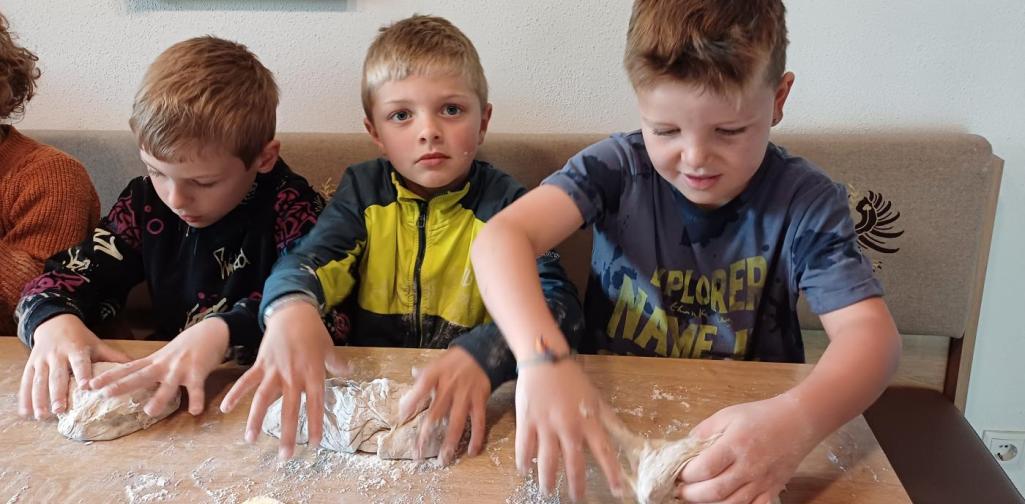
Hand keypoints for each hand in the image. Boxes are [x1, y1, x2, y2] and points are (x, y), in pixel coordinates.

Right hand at [17, 314, 130, 419]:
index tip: (86, 387)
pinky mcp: (31, 364)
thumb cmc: (81, 339)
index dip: (82, 373)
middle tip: (59, 410)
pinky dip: (24, 398)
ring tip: (42, 415)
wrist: (54, 323)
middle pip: (57, 375)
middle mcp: (58, 354)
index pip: (80, 362)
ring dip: (39, 399)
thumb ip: (115, 358)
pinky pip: (26, 381)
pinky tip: (25, 412)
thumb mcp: (98, 345)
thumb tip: (139, 367)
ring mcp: (42, 360)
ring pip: (39, 380)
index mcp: (77, 349)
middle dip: (57, 393)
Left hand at [88, 317, 228, 415]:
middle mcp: (164, 364)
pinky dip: (196, 400)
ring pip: (167, 386)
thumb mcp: (167, 354)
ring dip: (159, 398)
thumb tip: (141, 379)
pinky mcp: (198, 372)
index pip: (127, 369)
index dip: (109, 376)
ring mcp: (180, 368)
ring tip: (149, 411)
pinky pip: (196, 389)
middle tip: (104, 394)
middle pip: (139, 376)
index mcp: (155, 361)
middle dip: (122, 386)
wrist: (212, 330)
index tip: (90, 384)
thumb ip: (155, 366)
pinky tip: (195, 411)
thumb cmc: (190, 344)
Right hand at [219, 301, 346, 458]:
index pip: (315, 405)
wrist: (292, 312)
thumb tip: (349, 371)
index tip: (314, 445)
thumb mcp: (329, 348)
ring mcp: (275, 371)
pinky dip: (235, 394)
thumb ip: (337, 363)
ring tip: (250, 440)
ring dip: (255, 420)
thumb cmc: (313, 331)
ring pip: (263, 399)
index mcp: (313, 375)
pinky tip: (225, 409)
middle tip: (285, 456)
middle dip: (287, 434)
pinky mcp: (261, 364)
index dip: (314, 425)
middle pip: (289, 410)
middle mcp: (294, 376)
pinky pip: (246, 381)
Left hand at [398, 347, 489, 464]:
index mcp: (436, 375)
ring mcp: (466, 395)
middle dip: (427, 435)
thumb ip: (420, 381)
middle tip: (419, 453)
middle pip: (436, 413)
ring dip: (450, 442)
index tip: (402, 418)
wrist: (481, 353)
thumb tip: (405, 396)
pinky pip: (479, 422)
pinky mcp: (480, 400)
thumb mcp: (435, 364)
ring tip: (444, 459)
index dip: (411, 402)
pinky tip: (472, 451)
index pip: (421, 388)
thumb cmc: (453, 361)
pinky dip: (476, 437)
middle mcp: (450, 386)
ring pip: (457, 422)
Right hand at [515, 360, 622, 500]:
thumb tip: (627, 438)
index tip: (618, 492)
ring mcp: (546, 424)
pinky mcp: (526, 420)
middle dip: (576, 485)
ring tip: (547, 491)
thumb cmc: (572, 379)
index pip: (604, 452)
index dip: (612, 473)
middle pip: (574, 462)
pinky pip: (524, 446)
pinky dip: (524, 461)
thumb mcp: (596, 398)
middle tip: (577, 499)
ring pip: (547, 460)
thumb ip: (609, 420)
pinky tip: (524, 471)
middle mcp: (569, 426)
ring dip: (548, 479)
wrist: (544, 360)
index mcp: (589, 420)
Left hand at [678, 394, 820, 502]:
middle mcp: (749, 466)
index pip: (704, 468)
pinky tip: (724, 503)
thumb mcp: (727, 415)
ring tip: (696, 497)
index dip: (686, 475)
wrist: (797, 421)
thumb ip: (704, 431)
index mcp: (735, 444)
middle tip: (680, 490)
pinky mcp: (773, 490)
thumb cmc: (761, 416)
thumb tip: (684, 447)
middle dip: (691, 494)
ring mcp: (762, 481)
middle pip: (715, 491)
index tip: (677, 474)